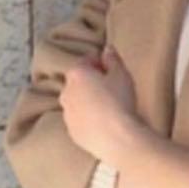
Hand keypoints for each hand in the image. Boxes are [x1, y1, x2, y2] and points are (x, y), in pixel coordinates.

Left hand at [59, 45, 138, 164]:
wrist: (117, 138)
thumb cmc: (120, 101)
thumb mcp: (122, 74)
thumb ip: (113, 59)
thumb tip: (107, 49)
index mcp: (77, 73)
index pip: (87, 61)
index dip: (101, 63)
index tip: (112, 69)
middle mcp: (66, 92)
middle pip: (79, 82)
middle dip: (92, 83)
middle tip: (112, 89)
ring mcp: (67, 114)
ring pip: (77, 102)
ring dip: (88, 102)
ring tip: (109, 109)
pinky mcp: (72, 132)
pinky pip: (79, 121)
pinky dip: (88, 120)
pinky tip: (104, 124)